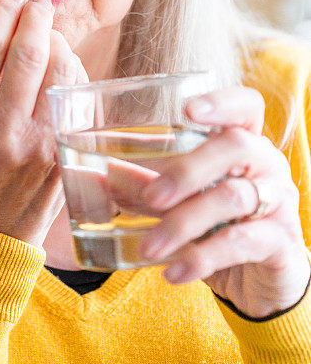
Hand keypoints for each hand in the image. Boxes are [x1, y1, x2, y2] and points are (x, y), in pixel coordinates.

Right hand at [0, 0, 87, 248]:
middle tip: (39, 3)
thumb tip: (15, 22)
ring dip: (59, 43)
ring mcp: (36, 147)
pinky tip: (63, 69)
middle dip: (37, 17)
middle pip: (27, 54)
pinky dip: (72, 73)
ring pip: (60, 71)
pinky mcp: (64, 156)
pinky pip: (76, 98)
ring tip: (50, 39)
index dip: (3, 11)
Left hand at [108, 87, 310, 318]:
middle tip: (151, 197)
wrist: (256, 281)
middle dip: (187, 170)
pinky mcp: (281, 242)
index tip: (187, 111)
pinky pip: (242, 243)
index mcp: (244, 142)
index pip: (245, 106)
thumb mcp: (180, 202)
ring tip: (148, 247)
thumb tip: (101, 177)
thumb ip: (147, 186)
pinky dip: (202, 257)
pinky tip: (173, 272)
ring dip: (184, 223)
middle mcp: (266, 164)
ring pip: (233, 197)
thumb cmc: (213, 225)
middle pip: (235, 146)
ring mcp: (279, 201)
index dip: (220, 102)